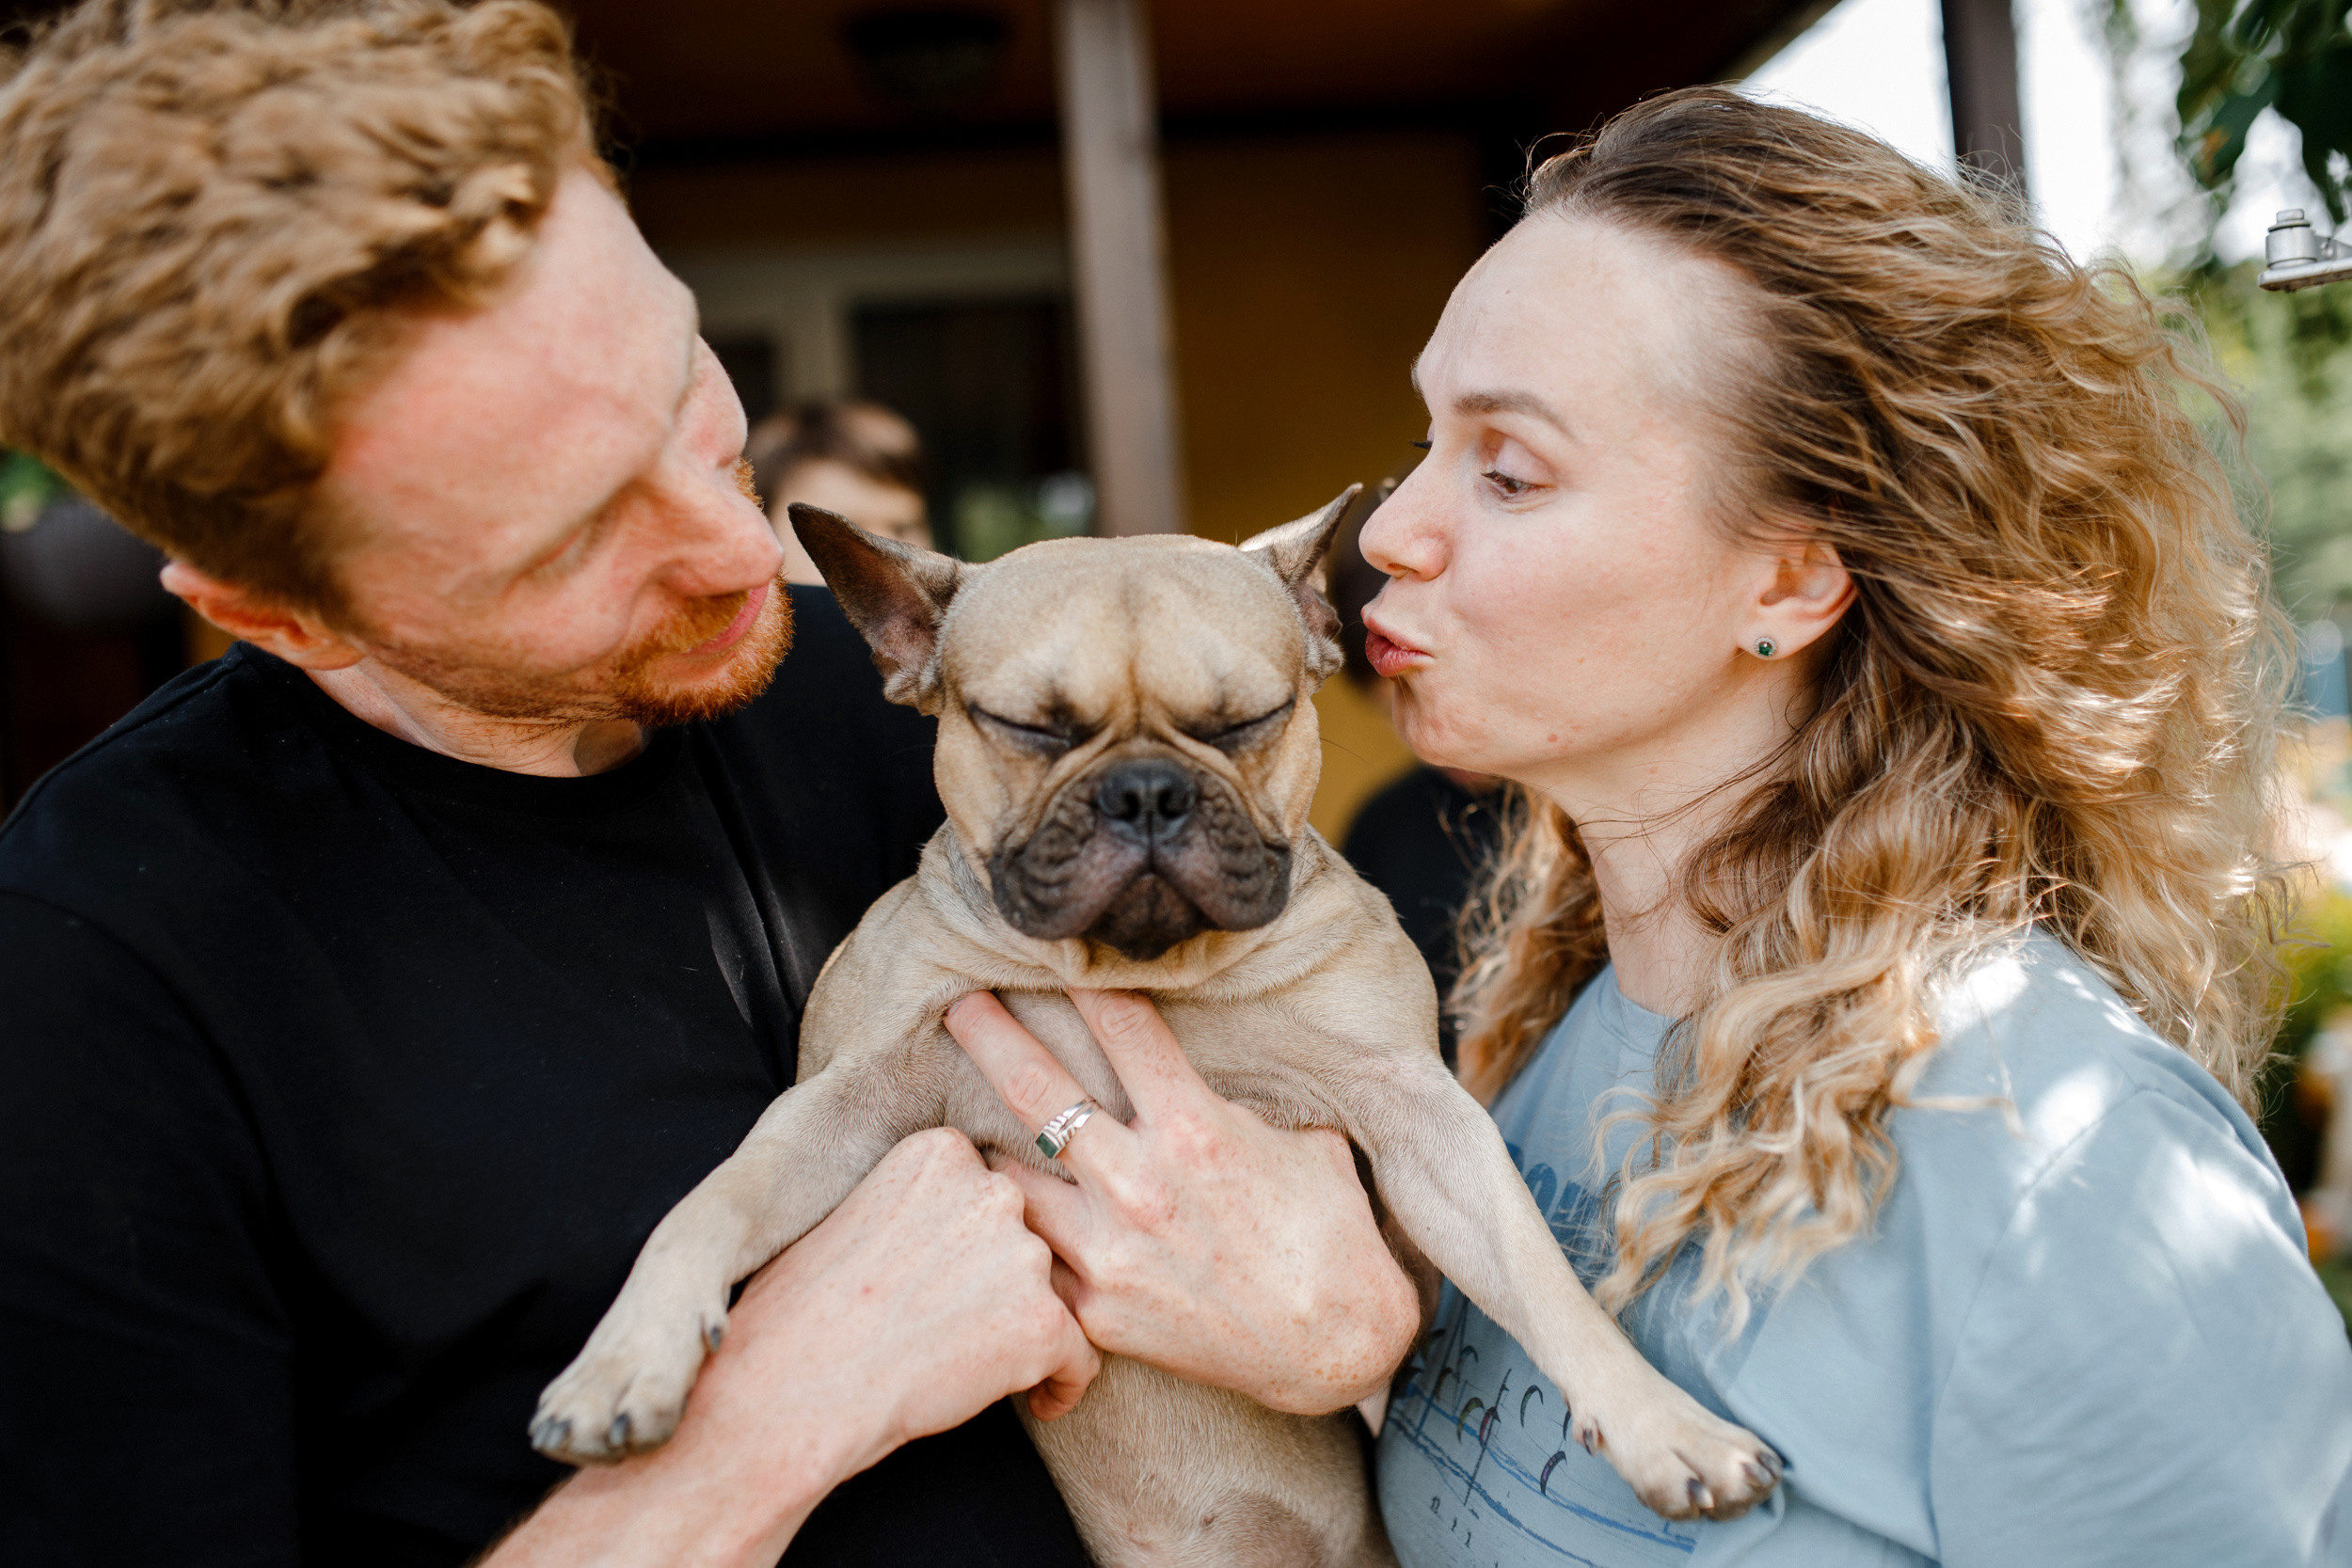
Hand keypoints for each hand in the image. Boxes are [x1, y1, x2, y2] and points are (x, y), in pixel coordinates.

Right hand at [490, 1127, 1095, 1567]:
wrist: (785, 1389)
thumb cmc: (802, 1314)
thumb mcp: (860, 1216)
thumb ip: (927, 1205)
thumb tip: (973, 1226)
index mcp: (940, 1152)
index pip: (993, 1191)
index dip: (981, 1242)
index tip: (956, 1281)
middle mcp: (992, 1187)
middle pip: (1034, 1235)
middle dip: (1012, 1281)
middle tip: (971, 1327)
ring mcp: (1023, 1252)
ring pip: (1061, 1293)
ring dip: (1035, 1330)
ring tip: (986, 1367)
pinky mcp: (1041, 1320)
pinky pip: (1082, 1356)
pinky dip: (1063, 1383)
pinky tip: (1034, 1402)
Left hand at [943, 989, 1418, 1415]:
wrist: (1339, 1346)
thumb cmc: (1331, 1234)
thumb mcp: (1299, 1140)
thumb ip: (1234, 1105)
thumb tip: (1205, 1077)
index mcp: (1194, 1127)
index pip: (1122, 1027)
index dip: (1084, 981)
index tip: (1055, 955)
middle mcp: (1140, 1184)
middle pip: (1037, 1089)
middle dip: (990, 1036)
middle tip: (958, 1007)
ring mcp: (1110, 1252)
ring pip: (1012, 1180)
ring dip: (991, 1150)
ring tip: (966, 1130)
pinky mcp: (1097, 1313)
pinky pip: (1033, 1260)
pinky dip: (1019, 1235)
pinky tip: (1001, 1222)